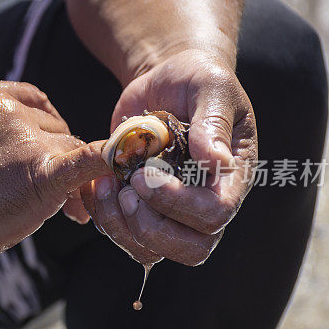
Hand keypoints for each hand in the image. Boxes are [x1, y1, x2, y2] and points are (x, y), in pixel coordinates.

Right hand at [0, 80, 109, 267]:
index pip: (34, 102)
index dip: (44, 128)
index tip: (41, 151)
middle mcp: (11, 110)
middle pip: (55, 130)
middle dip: (55, 158)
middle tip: (55, 195)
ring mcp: (28, 139)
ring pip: (70, 151)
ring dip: (72, 179)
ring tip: (71, 211)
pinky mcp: (41, 173)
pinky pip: (88, 162)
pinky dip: (106, 165)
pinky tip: (117, 171)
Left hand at [81, 50, 257, 265]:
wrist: (167, 79)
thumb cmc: (197, 79)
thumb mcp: (211, 87)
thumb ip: (213, 122)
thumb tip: (217, 162)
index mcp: (231, 178)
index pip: (214, 215)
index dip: (177, 203)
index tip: (146, 173)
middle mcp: (205, 202)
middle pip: (190, 250)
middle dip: (151, 227)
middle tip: (127, 189)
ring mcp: (173, 210)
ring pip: (153, 250)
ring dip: (122, 226)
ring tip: (106, 185)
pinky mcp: (142, 207)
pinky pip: (123, 234)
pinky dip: (103, 216)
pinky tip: (97, 184)